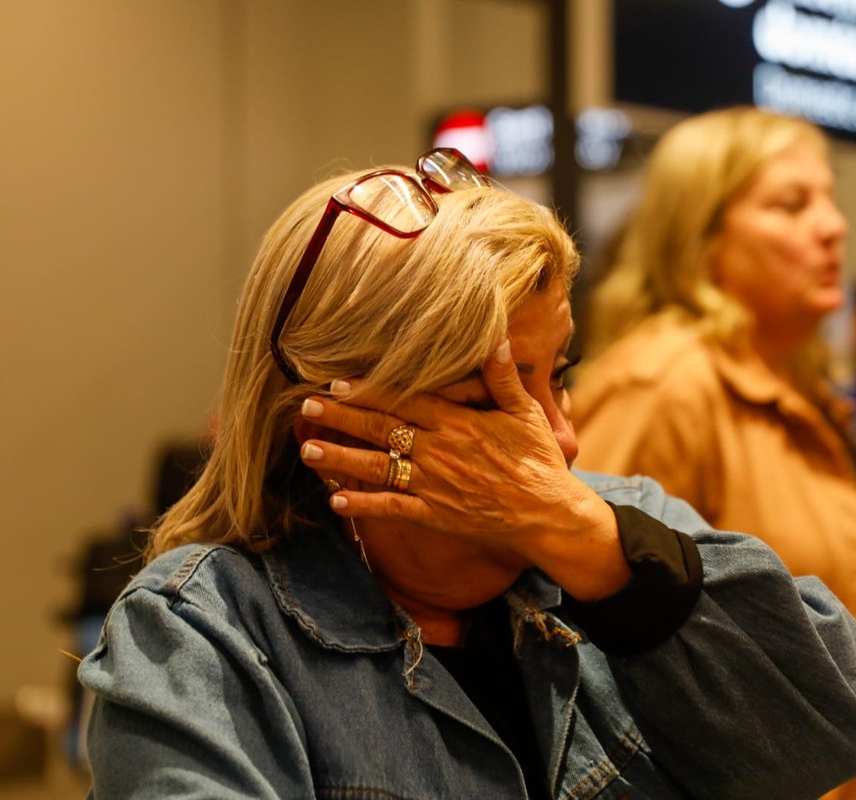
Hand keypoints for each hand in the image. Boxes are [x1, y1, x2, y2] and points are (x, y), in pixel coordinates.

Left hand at [295, 339, 625, 596]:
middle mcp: (439, 451)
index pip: (405, 401)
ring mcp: (434, 485)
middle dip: (342, 418)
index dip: (369, 391)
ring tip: (308, 450)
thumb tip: (496, 337)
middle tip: (306, 407)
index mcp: (458, 423)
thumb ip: (503, 377)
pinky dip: (364, 505)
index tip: (338, 383)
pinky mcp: (435, 515)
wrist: (548, 515)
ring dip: (340, 459)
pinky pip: (392, 508)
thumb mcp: (525, 413)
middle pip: (381, 429)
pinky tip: (334, 501)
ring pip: (378, 468)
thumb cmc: (538, 461)